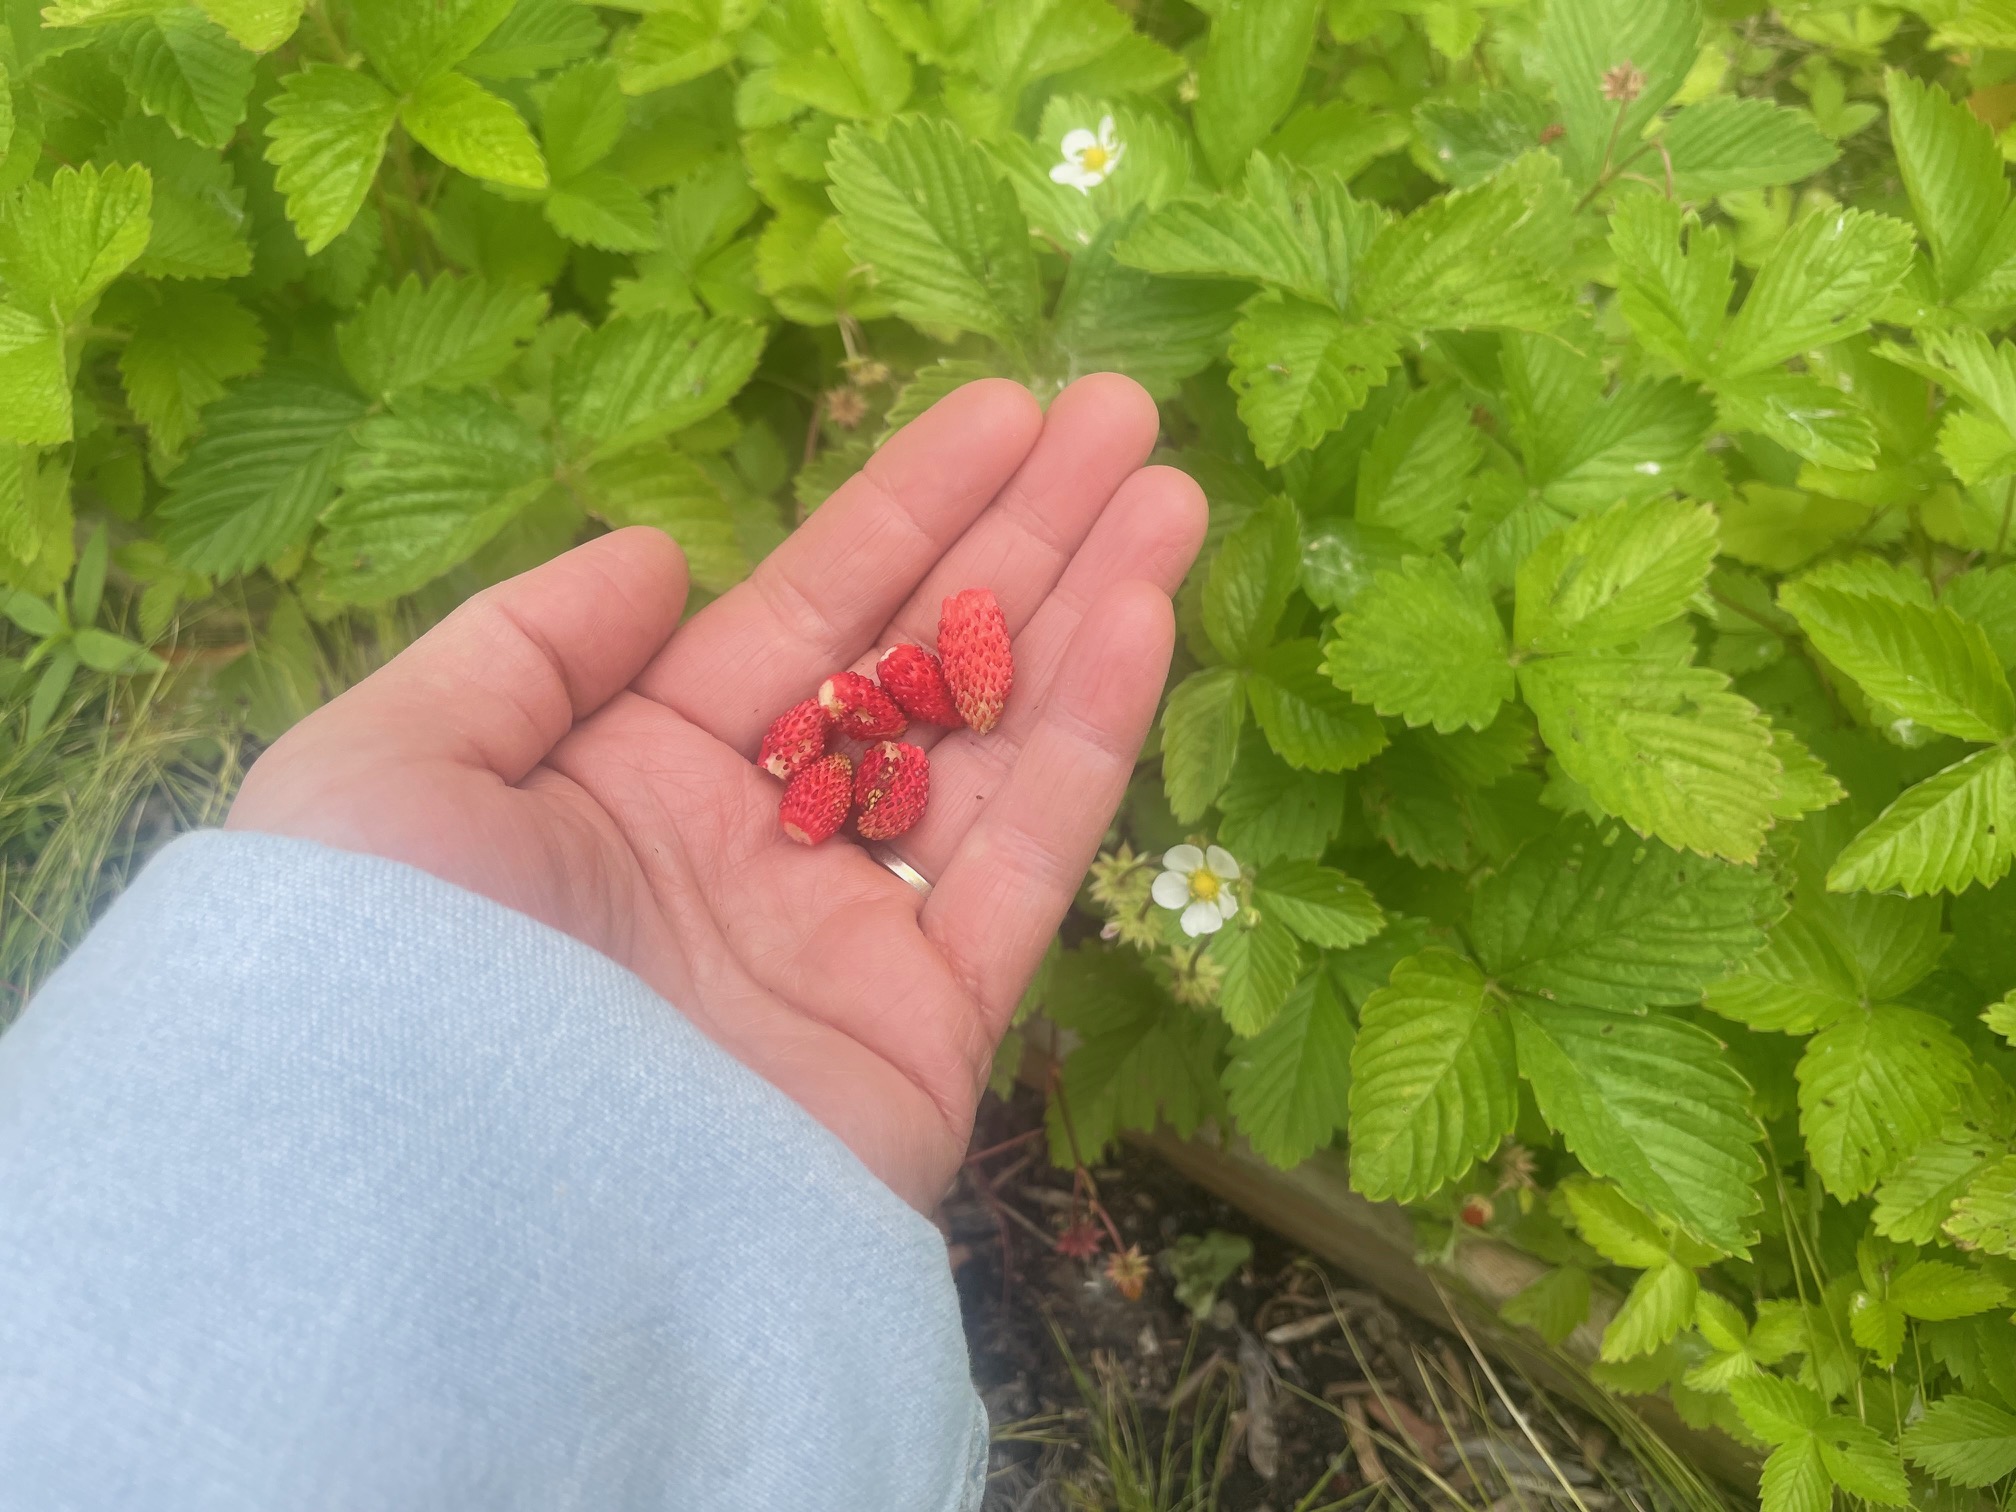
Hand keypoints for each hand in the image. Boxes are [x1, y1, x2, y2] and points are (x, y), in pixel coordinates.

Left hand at [227, 376, 1205, 1206]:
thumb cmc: (386, 972)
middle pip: (917, 660)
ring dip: (1086, 611)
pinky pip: (1024, 866)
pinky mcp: (927, 1032)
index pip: (798, 614)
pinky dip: (1088, 740)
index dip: (903, 507)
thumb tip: (666, 559)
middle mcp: (751, 849)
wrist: (447, 1230)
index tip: (999, 412)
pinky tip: (1145, 615)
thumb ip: (523, 647)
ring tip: (1173, 490)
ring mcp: (847, 941)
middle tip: (1122, 414)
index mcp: (629, 781)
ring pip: (995, 746)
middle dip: (1020, 535)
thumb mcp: (391, 770)